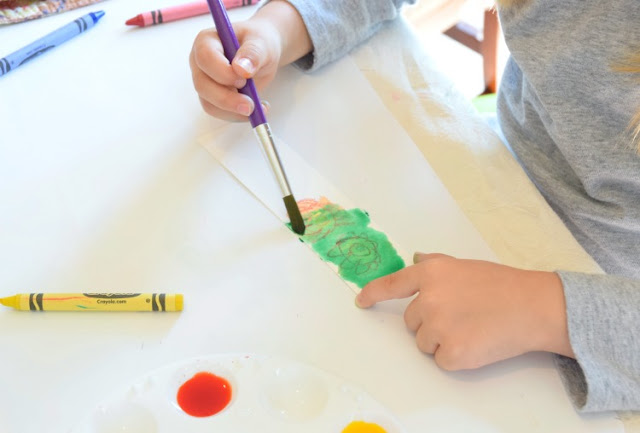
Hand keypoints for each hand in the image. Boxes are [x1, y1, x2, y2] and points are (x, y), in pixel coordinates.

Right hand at [189, 0, 310, 120]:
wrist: (263, 54)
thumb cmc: (260, 43)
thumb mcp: (262, 43)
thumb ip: (253, 53)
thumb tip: (241, 69)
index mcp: (207, 41)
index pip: (205, 58)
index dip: (223, 72)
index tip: (244, 78)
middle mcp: (200, 63)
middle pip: (203, 85)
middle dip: (227, 98)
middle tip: (251, 105)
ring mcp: (204, 81)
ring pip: (209, 103)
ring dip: (233, 111)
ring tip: (259, 108)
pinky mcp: (213, 97)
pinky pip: (220, 112)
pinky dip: (238, 115)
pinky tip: (257, 109)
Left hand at [356, 253, 573, 369]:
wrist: (533, 307)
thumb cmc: (502, 284)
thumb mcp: (464, 265)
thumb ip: (435, 263)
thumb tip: (416, 257)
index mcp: (431, 273)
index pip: (392, 284)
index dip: (373, 293)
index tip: (362, 302)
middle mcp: (429, 299)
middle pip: (410, 322)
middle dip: (429, 322)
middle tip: (460, 316)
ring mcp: (439, 327)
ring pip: (423, 343)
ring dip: (441, 340)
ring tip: (470, 328)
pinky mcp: (452, 354)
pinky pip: (440, 360)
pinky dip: (455, 357)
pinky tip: (476, 343)